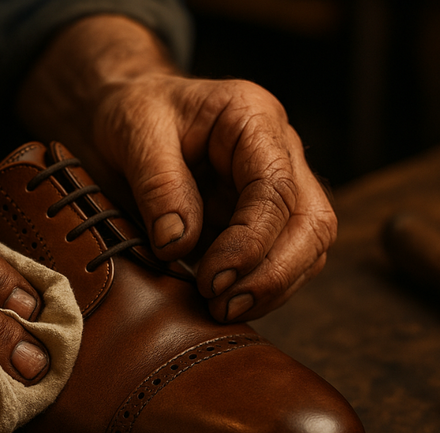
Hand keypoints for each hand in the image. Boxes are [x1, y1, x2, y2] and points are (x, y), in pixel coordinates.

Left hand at [18, 15, 335, 322]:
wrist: (126, 114)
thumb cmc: (134, 113)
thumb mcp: (135, 132)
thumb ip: (159, 186)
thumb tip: (178, 245)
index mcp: (253, 119)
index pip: (276, 188)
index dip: (250, 243)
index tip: (212, 280)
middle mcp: (280, 152)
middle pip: (312, 221)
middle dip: (275, 273)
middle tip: (224, 306)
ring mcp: (278, 188)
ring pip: (309, 247)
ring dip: (273, 287)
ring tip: (223, 311)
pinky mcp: (264, 220)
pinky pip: (283, 261)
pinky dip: (262, 289)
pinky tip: (227, 305)